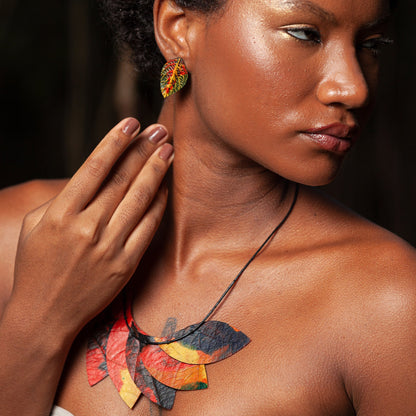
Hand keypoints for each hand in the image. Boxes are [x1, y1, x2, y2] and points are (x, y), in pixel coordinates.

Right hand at [10, 118, 172, 337]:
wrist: (44, 315)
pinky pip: (148, 227)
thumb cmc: (36, 266)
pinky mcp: (126, 264)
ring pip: (139, 199)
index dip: (115, 142)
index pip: (93, 168)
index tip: (131, 123)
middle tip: (159, 130)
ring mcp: (109, 247)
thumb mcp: (35, 226)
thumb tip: (95, 177)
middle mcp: (86, 228)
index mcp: (60, 214)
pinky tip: (165, 186)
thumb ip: (63, 199)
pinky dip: (158, 204)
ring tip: (168, 150)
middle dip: (143, 150)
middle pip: (122, 180)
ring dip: (156, 171)